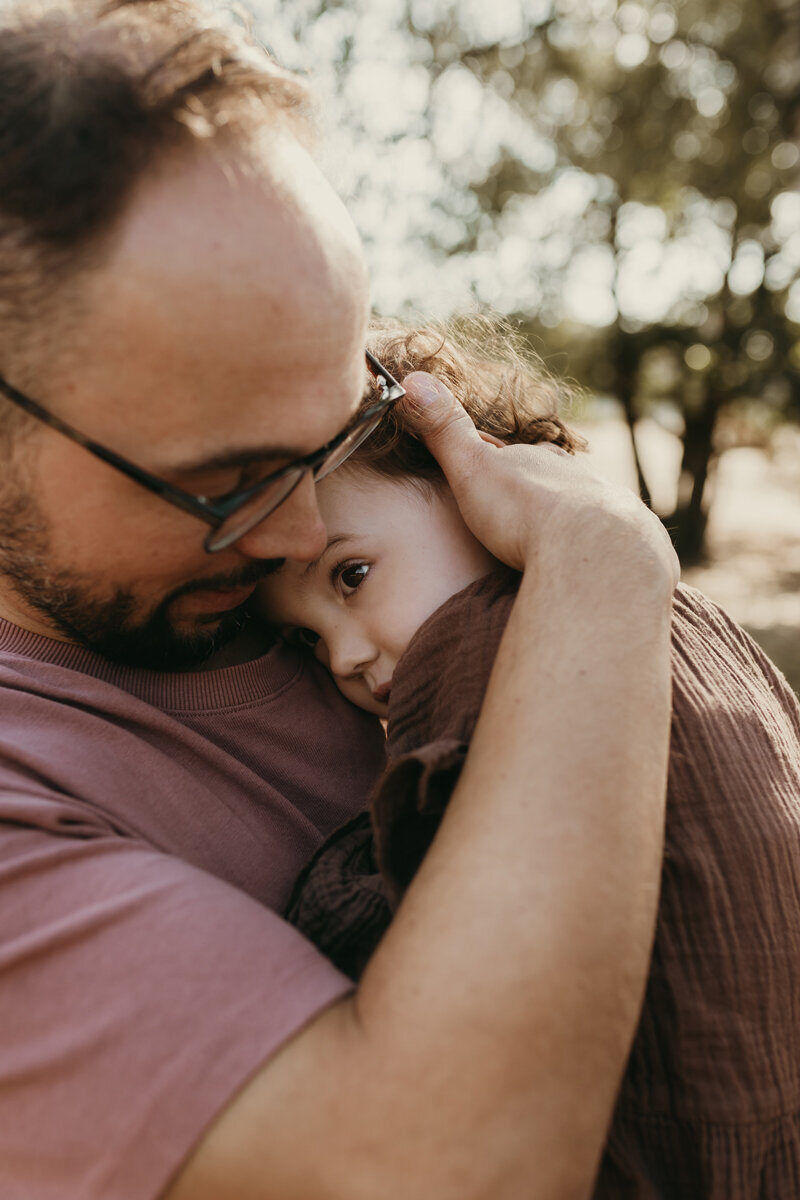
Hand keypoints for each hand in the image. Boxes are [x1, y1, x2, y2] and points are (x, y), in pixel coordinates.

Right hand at [401, 372, 678, 587]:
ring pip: (587, 515)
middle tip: (523, 516)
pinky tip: (590, 571)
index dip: (501, 465)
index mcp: (542, 461)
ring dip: (573, 528)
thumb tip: (411, 378)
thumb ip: (445, 430)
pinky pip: (612, 551)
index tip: (490, 473)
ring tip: (557, 548)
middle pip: (556, 484)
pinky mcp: (631, 550)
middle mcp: (580, 480)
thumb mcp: (472, 468)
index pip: (517, 457)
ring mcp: (610, 514)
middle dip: (541, 496)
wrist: (592, 551)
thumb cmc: (525, 511)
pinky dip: (597, 558)